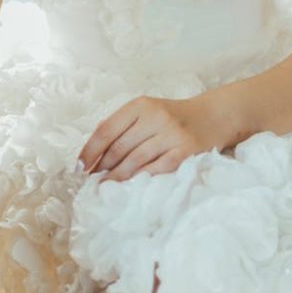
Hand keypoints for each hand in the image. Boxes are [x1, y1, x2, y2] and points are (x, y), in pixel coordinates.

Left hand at [77, 94, 222, 184]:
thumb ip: (123, 127)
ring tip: (105, 187)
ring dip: (116, 177)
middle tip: (91, 181)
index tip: (78, 166)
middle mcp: (156, 117)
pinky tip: (130, 187)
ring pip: (134, 161)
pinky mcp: (185, 152)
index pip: (107, 129)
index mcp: (142, 105)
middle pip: (119, 148)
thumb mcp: (148, 112)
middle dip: (102, 167)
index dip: (90, 150)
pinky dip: (139, 180)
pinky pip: (155, 170)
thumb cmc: (173, 118)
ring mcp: (172, 135)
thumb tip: (93, 155)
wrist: (212, 117)